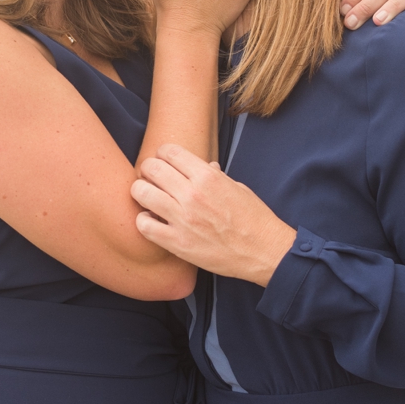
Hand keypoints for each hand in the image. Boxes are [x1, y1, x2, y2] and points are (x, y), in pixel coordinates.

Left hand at [131, 144, 294, 285]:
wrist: (263, 251)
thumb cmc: (253, 218)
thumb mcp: (236, 187)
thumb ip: (214, 175)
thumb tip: (204, 165)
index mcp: (208, 176)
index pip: (169, 151)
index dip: (162, 155)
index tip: (164, 162)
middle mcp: (192, 194)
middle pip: (151, 168)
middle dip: (149, 170)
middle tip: (152, 179)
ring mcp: (183, 219)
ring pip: (141, 192)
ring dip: (141, 192)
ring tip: (148, 198)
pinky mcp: (177, 243)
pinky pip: (143, 225)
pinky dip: (143, 220)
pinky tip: (152, 221)